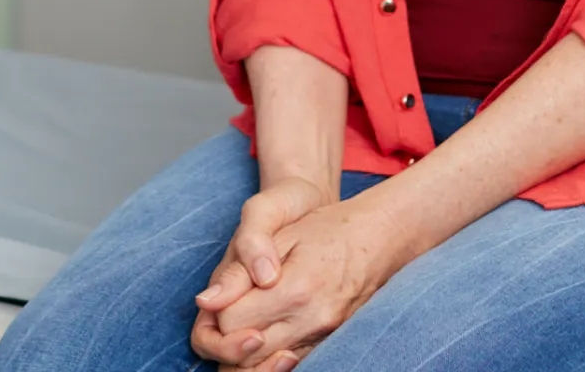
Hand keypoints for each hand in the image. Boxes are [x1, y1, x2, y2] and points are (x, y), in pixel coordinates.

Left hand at [203, 193, 409, 368]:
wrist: (377, 236)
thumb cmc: (325, 227)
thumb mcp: (279, 231)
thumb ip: (241, 268)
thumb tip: (207, 302)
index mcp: (294, 289)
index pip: (231, 322)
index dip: (218, 309)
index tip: (224, 292)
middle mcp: (310, 320)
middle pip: (245, 352)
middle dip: (227, 335)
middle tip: (228, 309)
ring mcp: (323, 335)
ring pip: (266, 366)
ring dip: (244, 351)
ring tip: (242, 324)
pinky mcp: (330, 342)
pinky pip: (292, 364)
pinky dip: (269, 357)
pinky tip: (263, 338)